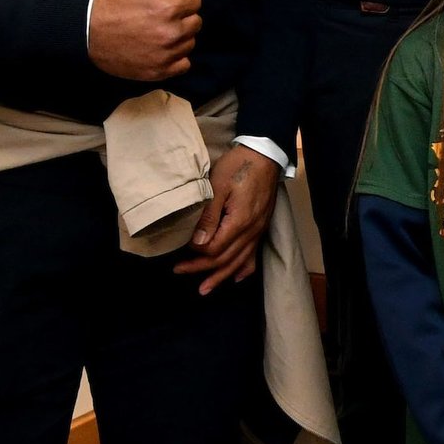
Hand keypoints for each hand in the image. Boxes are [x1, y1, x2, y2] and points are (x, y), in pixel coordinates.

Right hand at [88, 0, 201, 80]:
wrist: (86, 31)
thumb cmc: (111, 2)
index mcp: (169, 6)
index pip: (195, 1)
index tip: (164, 0)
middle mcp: (171, 32)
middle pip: (195, 22)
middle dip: (181, 17)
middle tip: (159, 16)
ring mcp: (165, 54)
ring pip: (189, 43)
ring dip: (178, 37)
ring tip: (156, 31)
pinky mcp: (158, 71)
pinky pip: (183, 64)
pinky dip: (175, 58)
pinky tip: (160, 49)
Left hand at [174, 146, 280, 293]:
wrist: (264, 154)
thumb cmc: (239, 166)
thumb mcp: (218, 185)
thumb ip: (209, 216)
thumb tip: (198, 244)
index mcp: (239, 222)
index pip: (215, 249)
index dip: (196, 254)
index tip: (179, 252)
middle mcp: (251, 231)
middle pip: (225, 259)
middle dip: (201, 269)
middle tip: (179, 271)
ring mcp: (258, 230)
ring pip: (239, 261)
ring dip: (221, 276)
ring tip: (204, 289)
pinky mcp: (261, 226)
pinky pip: (254, 254)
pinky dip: (244, 269)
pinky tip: (237, 277)